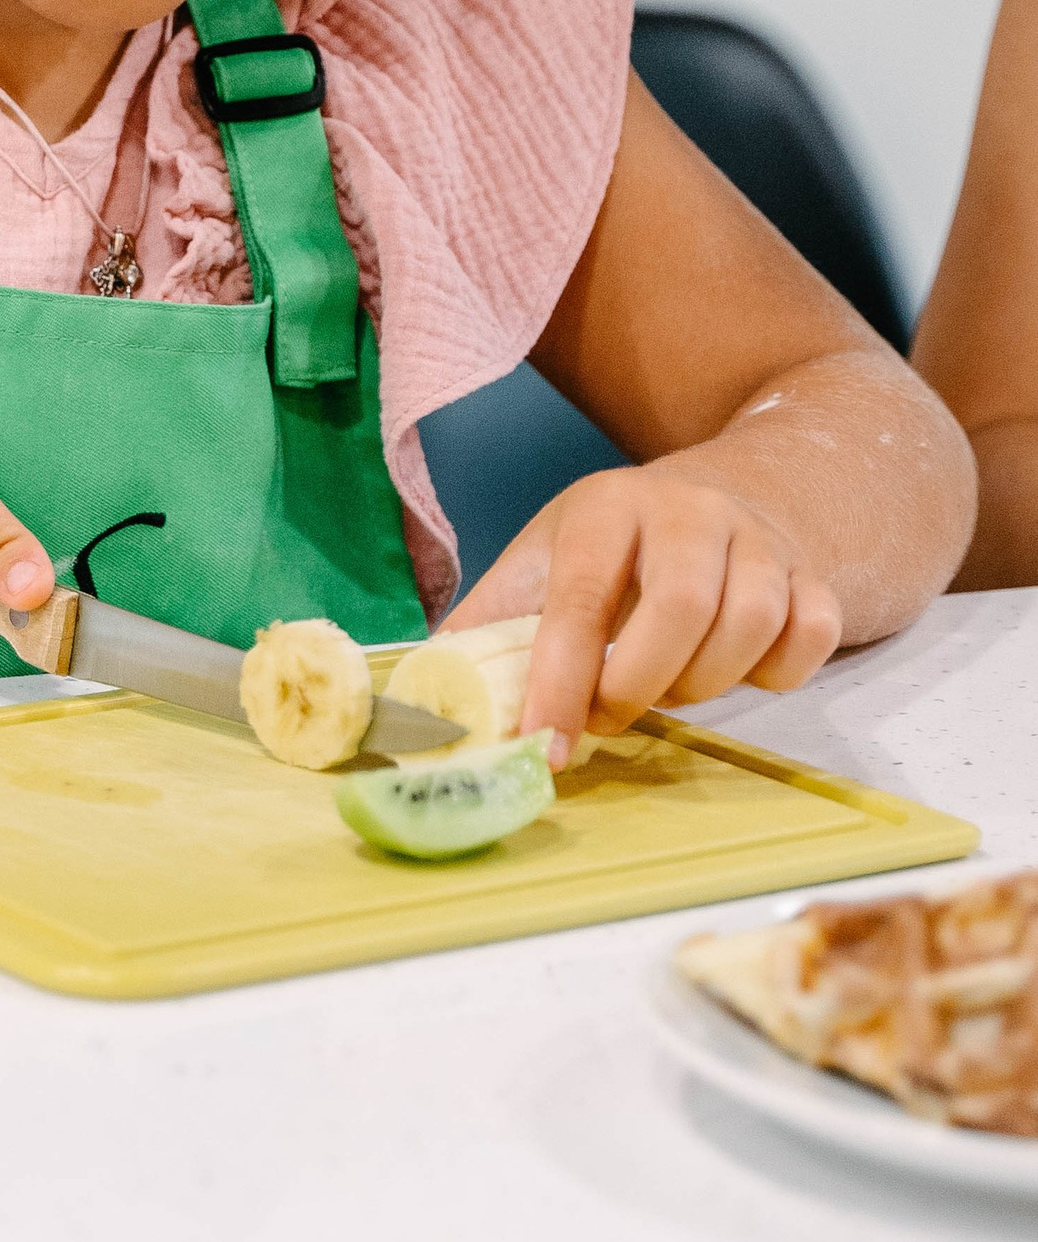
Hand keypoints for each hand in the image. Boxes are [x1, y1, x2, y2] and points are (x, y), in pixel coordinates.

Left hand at [448, 464, 841, 761]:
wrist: (723, 493)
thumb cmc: (613, 548)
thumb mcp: (542, 563)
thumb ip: (488, 625)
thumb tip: (425, 695)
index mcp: (607, 507)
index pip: (582, 601)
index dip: (561, 683)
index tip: (544, 747)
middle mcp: (689, 512)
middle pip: (678, 612)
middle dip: (637, 686)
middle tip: (610, 711)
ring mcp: (761, 541)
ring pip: (748, 629)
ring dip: (702, 684)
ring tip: (668, 683)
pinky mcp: (815, 575)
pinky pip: (811, 640)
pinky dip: (775, 674)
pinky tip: (737, 667)